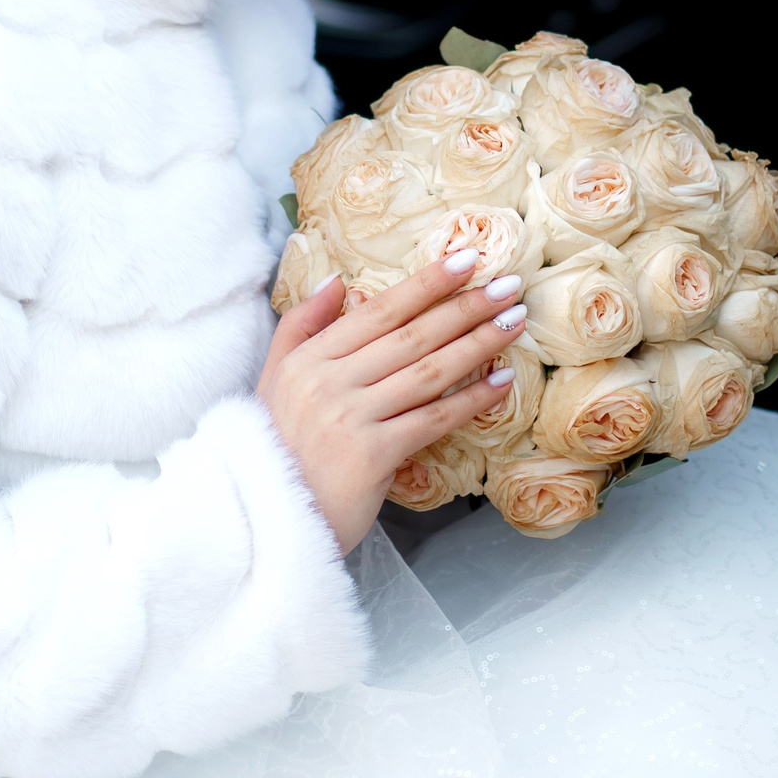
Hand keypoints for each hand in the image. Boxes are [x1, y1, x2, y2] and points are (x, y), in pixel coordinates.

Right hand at [254, 248, 528, 551]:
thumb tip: (337, 281)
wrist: (264, 517)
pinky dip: (471, 401)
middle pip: (410, 335)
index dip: (426, 283)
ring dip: (477, 344)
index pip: (378, 310)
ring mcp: (350, 417)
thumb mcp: (273, 380)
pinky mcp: (371, 455)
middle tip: (509, 284)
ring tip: (514, 322)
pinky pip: (432, 420)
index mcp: (308, 358)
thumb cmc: (274, 448)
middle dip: (465, 306)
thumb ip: (301, 326)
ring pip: (427, 372)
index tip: (467, 259)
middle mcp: (328, 381)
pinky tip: (501, 384)